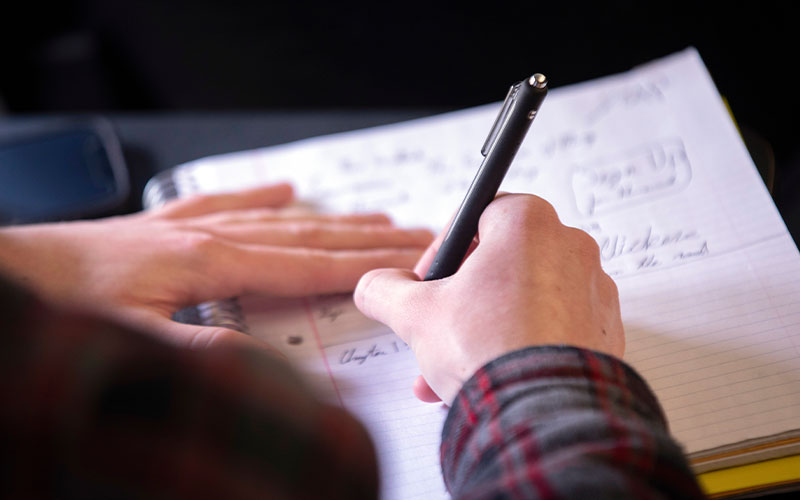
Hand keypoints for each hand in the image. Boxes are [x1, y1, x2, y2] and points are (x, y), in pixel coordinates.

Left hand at [0, 183, 432, 349]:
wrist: (17, 271)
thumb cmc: (67, 305)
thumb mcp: (135, 343)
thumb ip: (203, 354)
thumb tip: (267, 369)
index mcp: (212, 262)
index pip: (309, 264)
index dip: (365, 266)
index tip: (409, 263)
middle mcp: (211, 234)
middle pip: (310, 234)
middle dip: (369, 238)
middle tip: (417, 236)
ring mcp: (193, 224)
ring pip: (281, 219)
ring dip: (334, 219)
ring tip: (378, 218)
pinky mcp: (171, 225)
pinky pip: (230, 202)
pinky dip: (264, 196)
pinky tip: (287, 189)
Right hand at [354, 194, 623, 403]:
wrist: (545, 415)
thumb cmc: (488, 350)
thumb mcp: (416, 315)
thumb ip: (387, 290)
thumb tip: (375, 286)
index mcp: (528, 224)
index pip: (478, 216)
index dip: (445, 250)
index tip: (428, 281)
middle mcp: (570, 248)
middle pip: (501, 263)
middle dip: (461, 300)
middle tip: (437, 327)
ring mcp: (593, 291)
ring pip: (524, 300)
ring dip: (484, 328)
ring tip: (451, 370)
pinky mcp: (604, 331)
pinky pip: (552, 329)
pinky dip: (521, 346)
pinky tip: (490, 378)